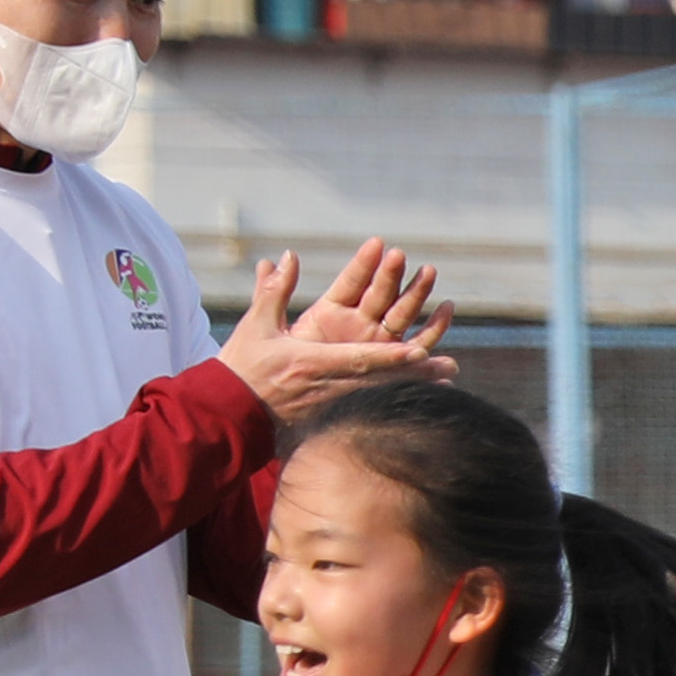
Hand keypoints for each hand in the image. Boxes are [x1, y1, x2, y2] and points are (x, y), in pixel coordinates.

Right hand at [223, 239, 446, 419]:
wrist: (226, 413)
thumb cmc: (240, 367)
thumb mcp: (256, 326)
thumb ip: (274, 291)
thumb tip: (286, 257)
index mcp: (311, 363)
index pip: (359, 358)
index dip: (390, 356)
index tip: (419, 350)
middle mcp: (327, 387)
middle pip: (380, 380)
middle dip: (415, 373)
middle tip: (450, 368)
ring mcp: (331, 405)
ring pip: (380, 396)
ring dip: (413, 389)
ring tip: (448, 384)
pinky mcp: (330, 418)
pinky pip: (369, 410)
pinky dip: (395, 405)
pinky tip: (419, 405)